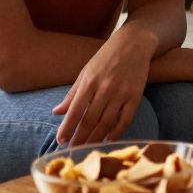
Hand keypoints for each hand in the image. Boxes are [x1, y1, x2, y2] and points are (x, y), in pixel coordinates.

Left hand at [53, 30, 153, 144]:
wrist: (134, 43)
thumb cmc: (106, 57)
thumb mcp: (86, 72)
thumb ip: (72, 93)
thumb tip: (56, 112)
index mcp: (89, 82)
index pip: (75, 110)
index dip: (67, 127)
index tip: (60, 141)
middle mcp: (105, 88)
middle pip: (91, 119)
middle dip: (81, 136)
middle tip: (74, 149)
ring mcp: (122, 92)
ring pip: (107, 122)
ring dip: (97, 137)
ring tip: (89, 147)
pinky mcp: (136, 95)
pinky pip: (126, 118)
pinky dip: (117, 131)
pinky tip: (110, 138)